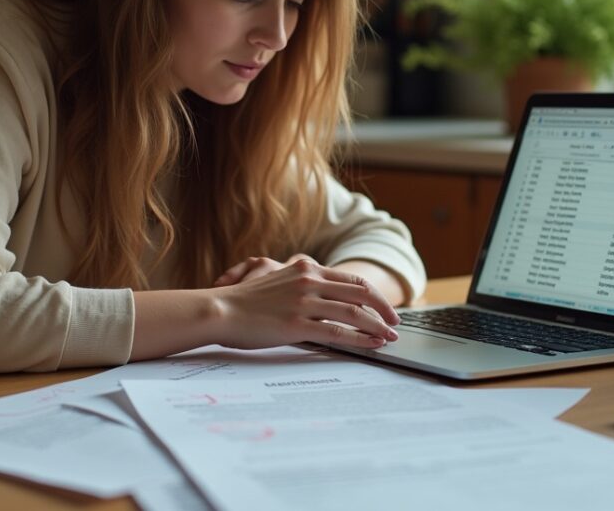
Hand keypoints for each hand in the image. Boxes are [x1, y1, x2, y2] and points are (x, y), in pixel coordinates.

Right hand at [211, 259, 400, 350]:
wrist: (218, 309)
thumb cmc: (242, 301)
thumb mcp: (275, 281)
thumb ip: (299, 285)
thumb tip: (319, 301)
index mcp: (305, 268)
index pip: (351, 280)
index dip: (374, 295)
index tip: (384, 309)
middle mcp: (309, 280)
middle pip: (361, 293)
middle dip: (384, 310)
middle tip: (396, 324)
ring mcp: (304, 302)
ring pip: (355, 313)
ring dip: (378, 326)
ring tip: (390, 338)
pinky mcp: (298, 324)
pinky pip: (339, 333)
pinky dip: (361, 339)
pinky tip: (372, 345)